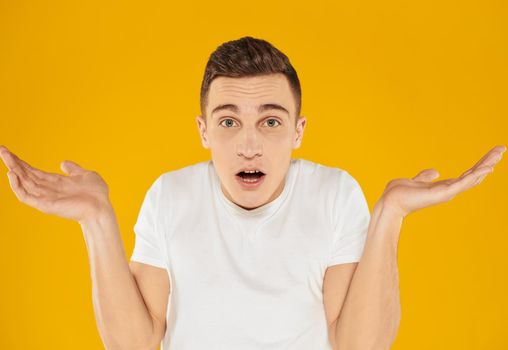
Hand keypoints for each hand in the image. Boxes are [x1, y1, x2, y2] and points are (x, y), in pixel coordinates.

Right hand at [0, 145, 110, 222]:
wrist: (102, 207)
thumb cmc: (97, 194)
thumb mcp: (85, 175)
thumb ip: (73, 169)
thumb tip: (63, 163)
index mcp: (55, 182)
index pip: (33, 171)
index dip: (21, 162)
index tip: (8, 152)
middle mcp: (48, 189)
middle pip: (25, 175)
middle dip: (13, 163)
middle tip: (1, 150)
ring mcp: (45, 197)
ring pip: (23, 183)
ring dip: (13, 170)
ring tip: (5, 157)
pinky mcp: (45, 205)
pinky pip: (26, 196)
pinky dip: (17, 186)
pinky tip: (12, 174)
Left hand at [378, 145, 505, 217]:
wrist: (390, 202)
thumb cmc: (399, 193)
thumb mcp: (415, 180)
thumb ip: (425, 176)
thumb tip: (435, 172)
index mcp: (443, 187)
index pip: (466, 175)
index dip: (479, 165)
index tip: (492, 156)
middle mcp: (448, 190)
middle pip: (473, 175)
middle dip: (488, 162)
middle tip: (502, 150)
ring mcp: (446, 192)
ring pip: (471, 178)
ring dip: (485, 166)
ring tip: (498, 155)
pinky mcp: (442, 193)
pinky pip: (462, 182)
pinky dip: (475, 175)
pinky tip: (486, 168)